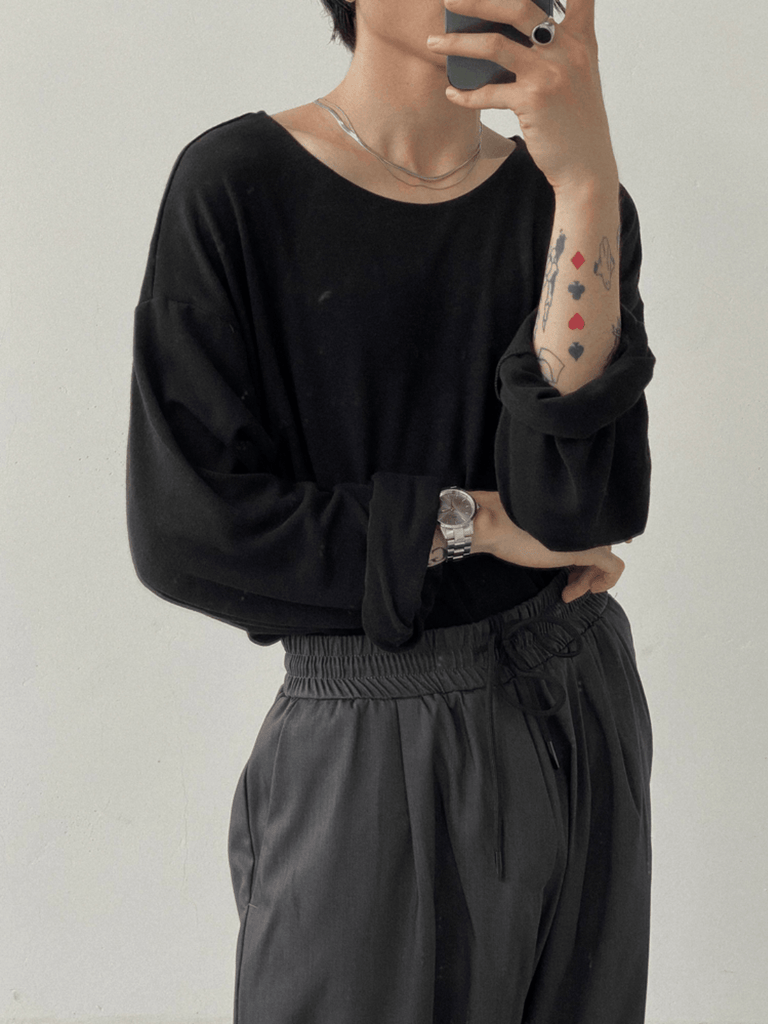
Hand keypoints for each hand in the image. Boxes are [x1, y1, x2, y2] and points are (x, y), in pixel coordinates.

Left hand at [427, 0, 617, 193]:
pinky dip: (465, 94)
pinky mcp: (533, 101)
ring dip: (457, 43)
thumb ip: (556, 48)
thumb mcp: (578, 76)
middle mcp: (567, 50)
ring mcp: (550, 74)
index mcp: (581, 39)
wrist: (586, 164)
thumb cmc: (575, 121)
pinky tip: (451, 94)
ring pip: (494, 45)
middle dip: (479, 1)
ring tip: (433, 44)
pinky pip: (489, 92)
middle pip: (518, 8)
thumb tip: (505, 36)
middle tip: (449, 2)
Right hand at [469, 491, 630, 601]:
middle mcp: (582, 522)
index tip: (573, 572)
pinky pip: (613, 567)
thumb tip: (549, 547)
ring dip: (588, 578)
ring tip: (568, 592)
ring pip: (605, 558)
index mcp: (570, 516)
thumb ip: (548, 535)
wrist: (494, 526)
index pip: (592, 534)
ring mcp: (586, 535)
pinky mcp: (588, 550)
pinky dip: (607, 581)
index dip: (587, 555)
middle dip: (585, 570)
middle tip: (567, 587)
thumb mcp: (531, 533)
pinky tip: (590, 590)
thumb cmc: (504, 529)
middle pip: (599, 546)